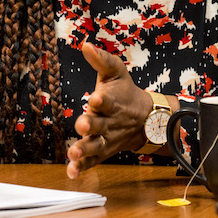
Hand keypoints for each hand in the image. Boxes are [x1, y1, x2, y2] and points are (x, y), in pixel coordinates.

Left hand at [66, 42, 151, 178]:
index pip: (107, 101)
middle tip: (83, 124)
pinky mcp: (102, 152)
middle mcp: (109, 123)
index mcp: (112, 102)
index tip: (95, 98)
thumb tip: (85, 45)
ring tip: (74, 153)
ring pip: (95, 146)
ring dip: (84, 150)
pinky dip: (83, 168)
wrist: (146, 119)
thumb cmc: (125, 92)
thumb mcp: (116, 72)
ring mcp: (106, 139)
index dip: (101, 100)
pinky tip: (71, 172)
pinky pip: (93, 162)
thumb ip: (101, 60)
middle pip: (100, 125)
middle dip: (91, 125)